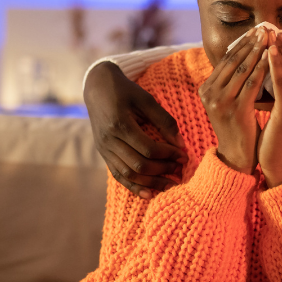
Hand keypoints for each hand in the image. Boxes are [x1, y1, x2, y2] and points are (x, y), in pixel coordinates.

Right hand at [84, 61, 186, 198]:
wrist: (97, 88)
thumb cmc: (125, 91)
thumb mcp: (146, 99)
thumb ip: (165, 121)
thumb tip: (181, 145)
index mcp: (120, 125)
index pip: (148, 149)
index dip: (169, 155)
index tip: (184, 155)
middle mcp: (109, 141)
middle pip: (139, 165)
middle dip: (163, 170)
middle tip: (180, 169)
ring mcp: (104, 149)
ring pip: (128, 175)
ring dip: (151, 182)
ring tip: (170, 185)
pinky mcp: (103, 154)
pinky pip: (118, 175)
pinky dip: (134, 186)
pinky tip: (149, 193)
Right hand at [199, 27, 269, 173]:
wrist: (237, 155)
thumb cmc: (237, 125)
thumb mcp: (228, 100)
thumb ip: (230, 81)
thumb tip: (245, 53)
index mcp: (206, 89)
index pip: (225, 60)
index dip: (242, 44)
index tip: (256, 31)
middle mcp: (209, 94)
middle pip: (233, 61)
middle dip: (251, 43)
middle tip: (266, 29)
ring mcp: (220, 103)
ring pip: (242, 70)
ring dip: (258, 52)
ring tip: (271, 39)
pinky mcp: (236, 111)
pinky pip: (252, 84)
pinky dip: (263, 69)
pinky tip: (273, 60)